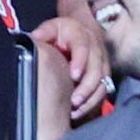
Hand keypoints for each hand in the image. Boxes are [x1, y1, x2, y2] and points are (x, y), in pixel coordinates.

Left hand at [29, 8, 112, 126]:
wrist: (80, 31)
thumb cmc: (61, 32)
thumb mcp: (51, 28)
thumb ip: (43, 33)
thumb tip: (34, 39)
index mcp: (81, 36)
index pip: (83, 49)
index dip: (80, 62)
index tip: (73, 76)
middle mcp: (96, 50)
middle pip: (96, 70)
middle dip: (86, 87)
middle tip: (74, 101)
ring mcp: (103, 63)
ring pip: (103, 83)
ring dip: (90, 98)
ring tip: (76, 110)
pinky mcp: (105, 75)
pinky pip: (103, 91)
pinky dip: (93, 103)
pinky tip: (80, 112)